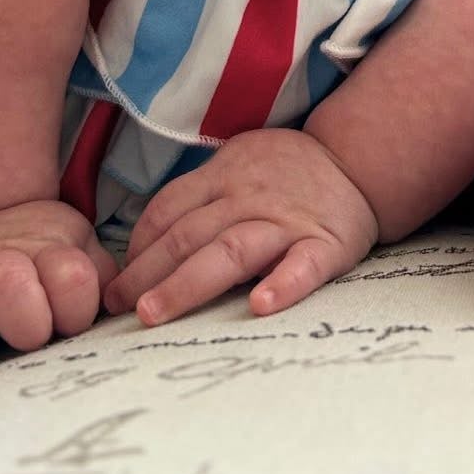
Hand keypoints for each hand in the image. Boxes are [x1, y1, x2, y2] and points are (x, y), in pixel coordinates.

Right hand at [0, 198, 118, 388]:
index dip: (73, 311)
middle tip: (25, 339)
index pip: (72, 281)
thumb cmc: (44, 256)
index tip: (68, 324)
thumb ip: (103, 282)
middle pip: (9, 286)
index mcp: (52, 249)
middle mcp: (2, 258)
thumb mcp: (82, 254)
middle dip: (22, 323)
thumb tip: (129, 311)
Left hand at [102, 128, 378, 326]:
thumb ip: (200, 194)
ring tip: (155, 314)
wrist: (356, 159)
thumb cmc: (286, 170)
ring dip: (189, 283)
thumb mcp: (237, 161)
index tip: (117, 283)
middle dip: (147, 272)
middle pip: (189, 235)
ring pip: (231, 251)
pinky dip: (282, 285)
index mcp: (223, 177)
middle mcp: (248, 198)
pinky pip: (302, 265)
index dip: (137, 247)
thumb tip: (147, 240)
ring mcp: (285, 222)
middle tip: (117, 308)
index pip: (168, 211)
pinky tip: (260, 306)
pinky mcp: (324, 244)